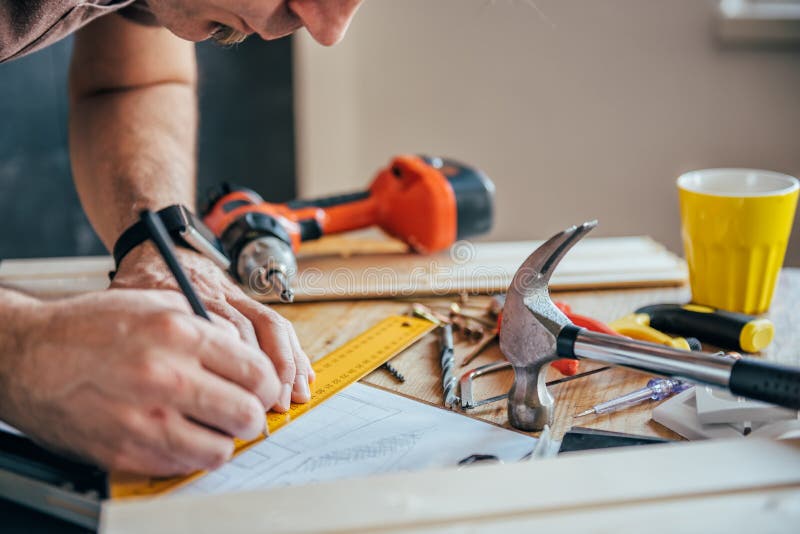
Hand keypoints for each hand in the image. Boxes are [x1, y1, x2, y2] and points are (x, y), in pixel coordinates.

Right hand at [1, 290, 280, 475]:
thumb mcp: (156, 303)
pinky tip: (180, 435)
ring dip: (223, 439)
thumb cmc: (90, 328)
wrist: (28, 357)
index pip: (257, 372)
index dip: (267, 385)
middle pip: (247, 414)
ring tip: (212, 426)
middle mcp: (167, 377)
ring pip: (220, 448)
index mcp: (180, 335)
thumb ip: (207, 324)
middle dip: (252, 415)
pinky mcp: (126, 450)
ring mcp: (145, 419)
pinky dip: (191, 454)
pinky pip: (183, 465)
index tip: (262, 389)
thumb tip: (243, 349)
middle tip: (243, 411)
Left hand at [111, 243, 313, 410]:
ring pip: (271, 326)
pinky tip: (303, 375)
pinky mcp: (248, 300)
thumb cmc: (139, 281)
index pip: (219, 332)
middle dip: (268, 371)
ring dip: (287, 364)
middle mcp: (216, 297)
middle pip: (251, 331)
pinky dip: (294, 351)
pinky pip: (278, 324)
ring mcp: (236, 297)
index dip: (234, 367)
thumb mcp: (124, 302)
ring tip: (294, 395)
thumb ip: (132, 330)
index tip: (238, 398)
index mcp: (184, 298)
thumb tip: (142, 378)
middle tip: (273, 405)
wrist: (159, 246)